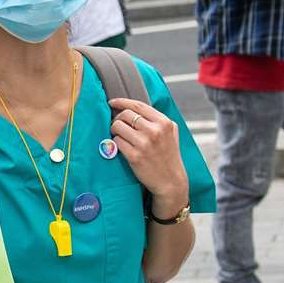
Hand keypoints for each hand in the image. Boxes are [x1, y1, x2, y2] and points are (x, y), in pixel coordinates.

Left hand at [108, 98, 188, 213]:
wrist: (171, 181)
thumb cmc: (169, 155)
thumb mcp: (171, 132)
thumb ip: (157, 119)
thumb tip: (133, 107)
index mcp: (164, 123)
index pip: (137, 105)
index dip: (121, 102)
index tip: (112, 102)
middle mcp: (154, 131)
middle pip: (125, 115)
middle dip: (118, 119)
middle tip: (118, 125)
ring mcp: (144, 144)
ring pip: (117, 126)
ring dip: (115, 131)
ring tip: (120, 136)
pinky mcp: (134, 156)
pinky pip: (116, 141)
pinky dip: (116, 143)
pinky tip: (123, 147)